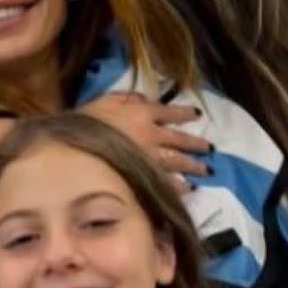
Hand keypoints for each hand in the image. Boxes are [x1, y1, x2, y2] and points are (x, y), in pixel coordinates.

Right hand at [84, 92, 212, 189]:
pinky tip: (190, 189)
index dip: (184, 113)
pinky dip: (180, 186)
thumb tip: (144, 99)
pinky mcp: (145, 177)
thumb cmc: (87, 123)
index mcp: (142, 113)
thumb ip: (126, 98)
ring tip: (208, 171)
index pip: (170, 112)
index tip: (197, 115)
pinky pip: (167, 183)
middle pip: (180, 139)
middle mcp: (152, 135)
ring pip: (178, 162)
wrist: (76, 148)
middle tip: (211, 149)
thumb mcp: (105, 101)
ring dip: (194, 166)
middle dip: (197, 144)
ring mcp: (150, 158)